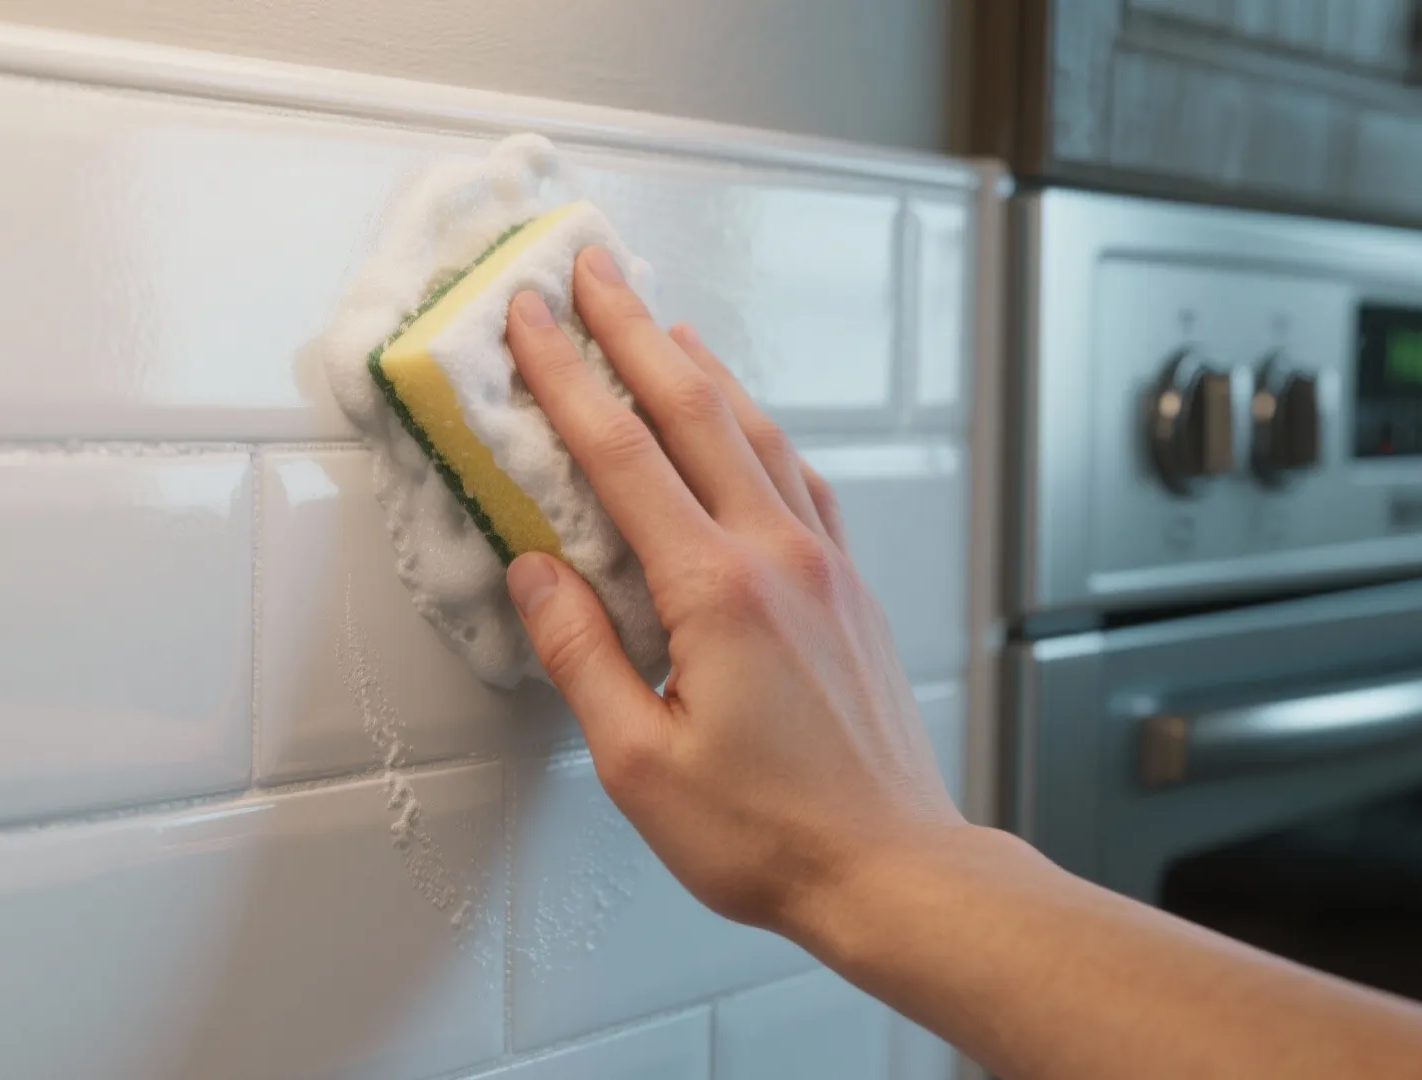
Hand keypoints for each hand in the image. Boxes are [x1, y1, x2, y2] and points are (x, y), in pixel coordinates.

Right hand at [501, 247, 962, 936]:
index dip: (566, 379)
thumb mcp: (640, 761)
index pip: (622, 455)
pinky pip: (799, 474)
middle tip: (592, 268)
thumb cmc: (768, 833)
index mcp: (716, 590)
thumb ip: (581, 655)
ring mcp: (823, 563)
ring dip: (699, 365)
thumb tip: (534, 574)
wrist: (892, 865)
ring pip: (755, 430)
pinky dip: (758, 425)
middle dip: (632, 330)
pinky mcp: (849, 586)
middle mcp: (777, 554)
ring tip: (659, 319)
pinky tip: (744, 418)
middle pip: (693, 409)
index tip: (528, 320)